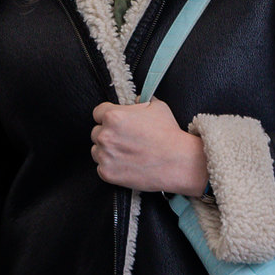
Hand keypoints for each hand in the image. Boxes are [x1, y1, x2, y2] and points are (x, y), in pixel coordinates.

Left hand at [91, 99, 208, 196]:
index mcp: (113, 116)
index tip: (115, 122)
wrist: (177, 162)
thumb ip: (141, 101)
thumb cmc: (168, 135)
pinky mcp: (107, 173)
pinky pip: (101, 167)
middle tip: (125, 140)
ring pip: (96, 150)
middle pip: (96, 132)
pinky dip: (111, 166)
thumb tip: (136, 101)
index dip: (107, 116)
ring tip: (127, 153)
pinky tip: (126, 164)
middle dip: (108, 134)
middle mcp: (105, 135)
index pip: (98, 112)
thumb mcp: (157, 107)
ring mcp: (105, 156)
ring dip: (107, 151)